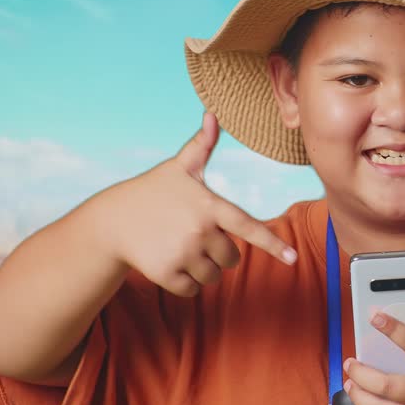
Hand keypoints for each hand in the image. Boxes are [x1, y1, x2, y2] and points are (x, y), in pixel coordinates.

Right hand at [95, 111, 296, 296]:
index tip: (293, 259)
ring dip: (203, 268)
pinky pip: (193, 290)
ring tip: (180, 248)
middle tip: (194, 237)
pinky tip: (169, 262)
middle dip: (219, 252)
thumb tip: (212, 115)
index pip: (248, 227)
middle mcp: (199, 231)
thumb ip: (201, 145)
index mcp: (209, 206)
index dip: (273, 244)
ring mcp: (183, 254)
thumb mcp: (178, 168)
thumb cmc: (152, 191)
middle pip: (232, 258)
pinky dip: (186, 282)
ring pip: (213, 276)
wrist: (112, 221)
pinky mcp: (166, 274)